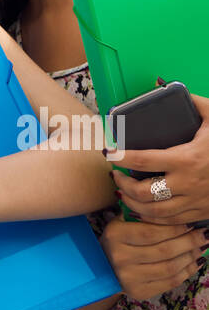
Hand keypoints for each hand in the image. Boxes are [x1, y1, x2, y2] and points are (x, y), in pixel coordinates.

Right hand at [99, 214, 205, 300]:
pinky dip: (186, 273)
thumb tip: (174, 211)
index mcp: (115, 235)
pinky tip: (194, 263)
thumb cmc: (119, 239)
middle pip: (164, 251)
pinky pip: (169, 283)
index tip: (191, 224)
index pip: (151, 232)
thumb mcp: (122, 222)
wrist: (103, 267)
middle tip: (203, 235)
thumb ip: (142, 215)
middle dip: (189, 242)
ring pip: (169, 268)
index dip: (174, 228)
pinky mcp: (138, 292)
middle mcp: (119, 257)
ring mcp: (128, 277)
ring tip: (200, 248)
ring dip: (190, 257)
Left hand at [109, 94, 208, 223]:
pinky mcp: (200, 212)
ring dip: (133, 204)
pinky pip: (170, 222)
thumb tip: (172, 88)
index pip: (144, 159)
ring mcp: (194, 201)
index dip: (122, 157)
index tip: (109, 152)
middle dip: (123, 186)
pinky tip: (143, 208)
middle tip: (115, 176)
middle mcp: (188, 183)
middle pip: (145, 192)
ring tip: (123, 193)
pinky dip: (152, 218)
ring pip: (155, 212)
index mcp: (188, 158)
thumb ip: (197, 103)